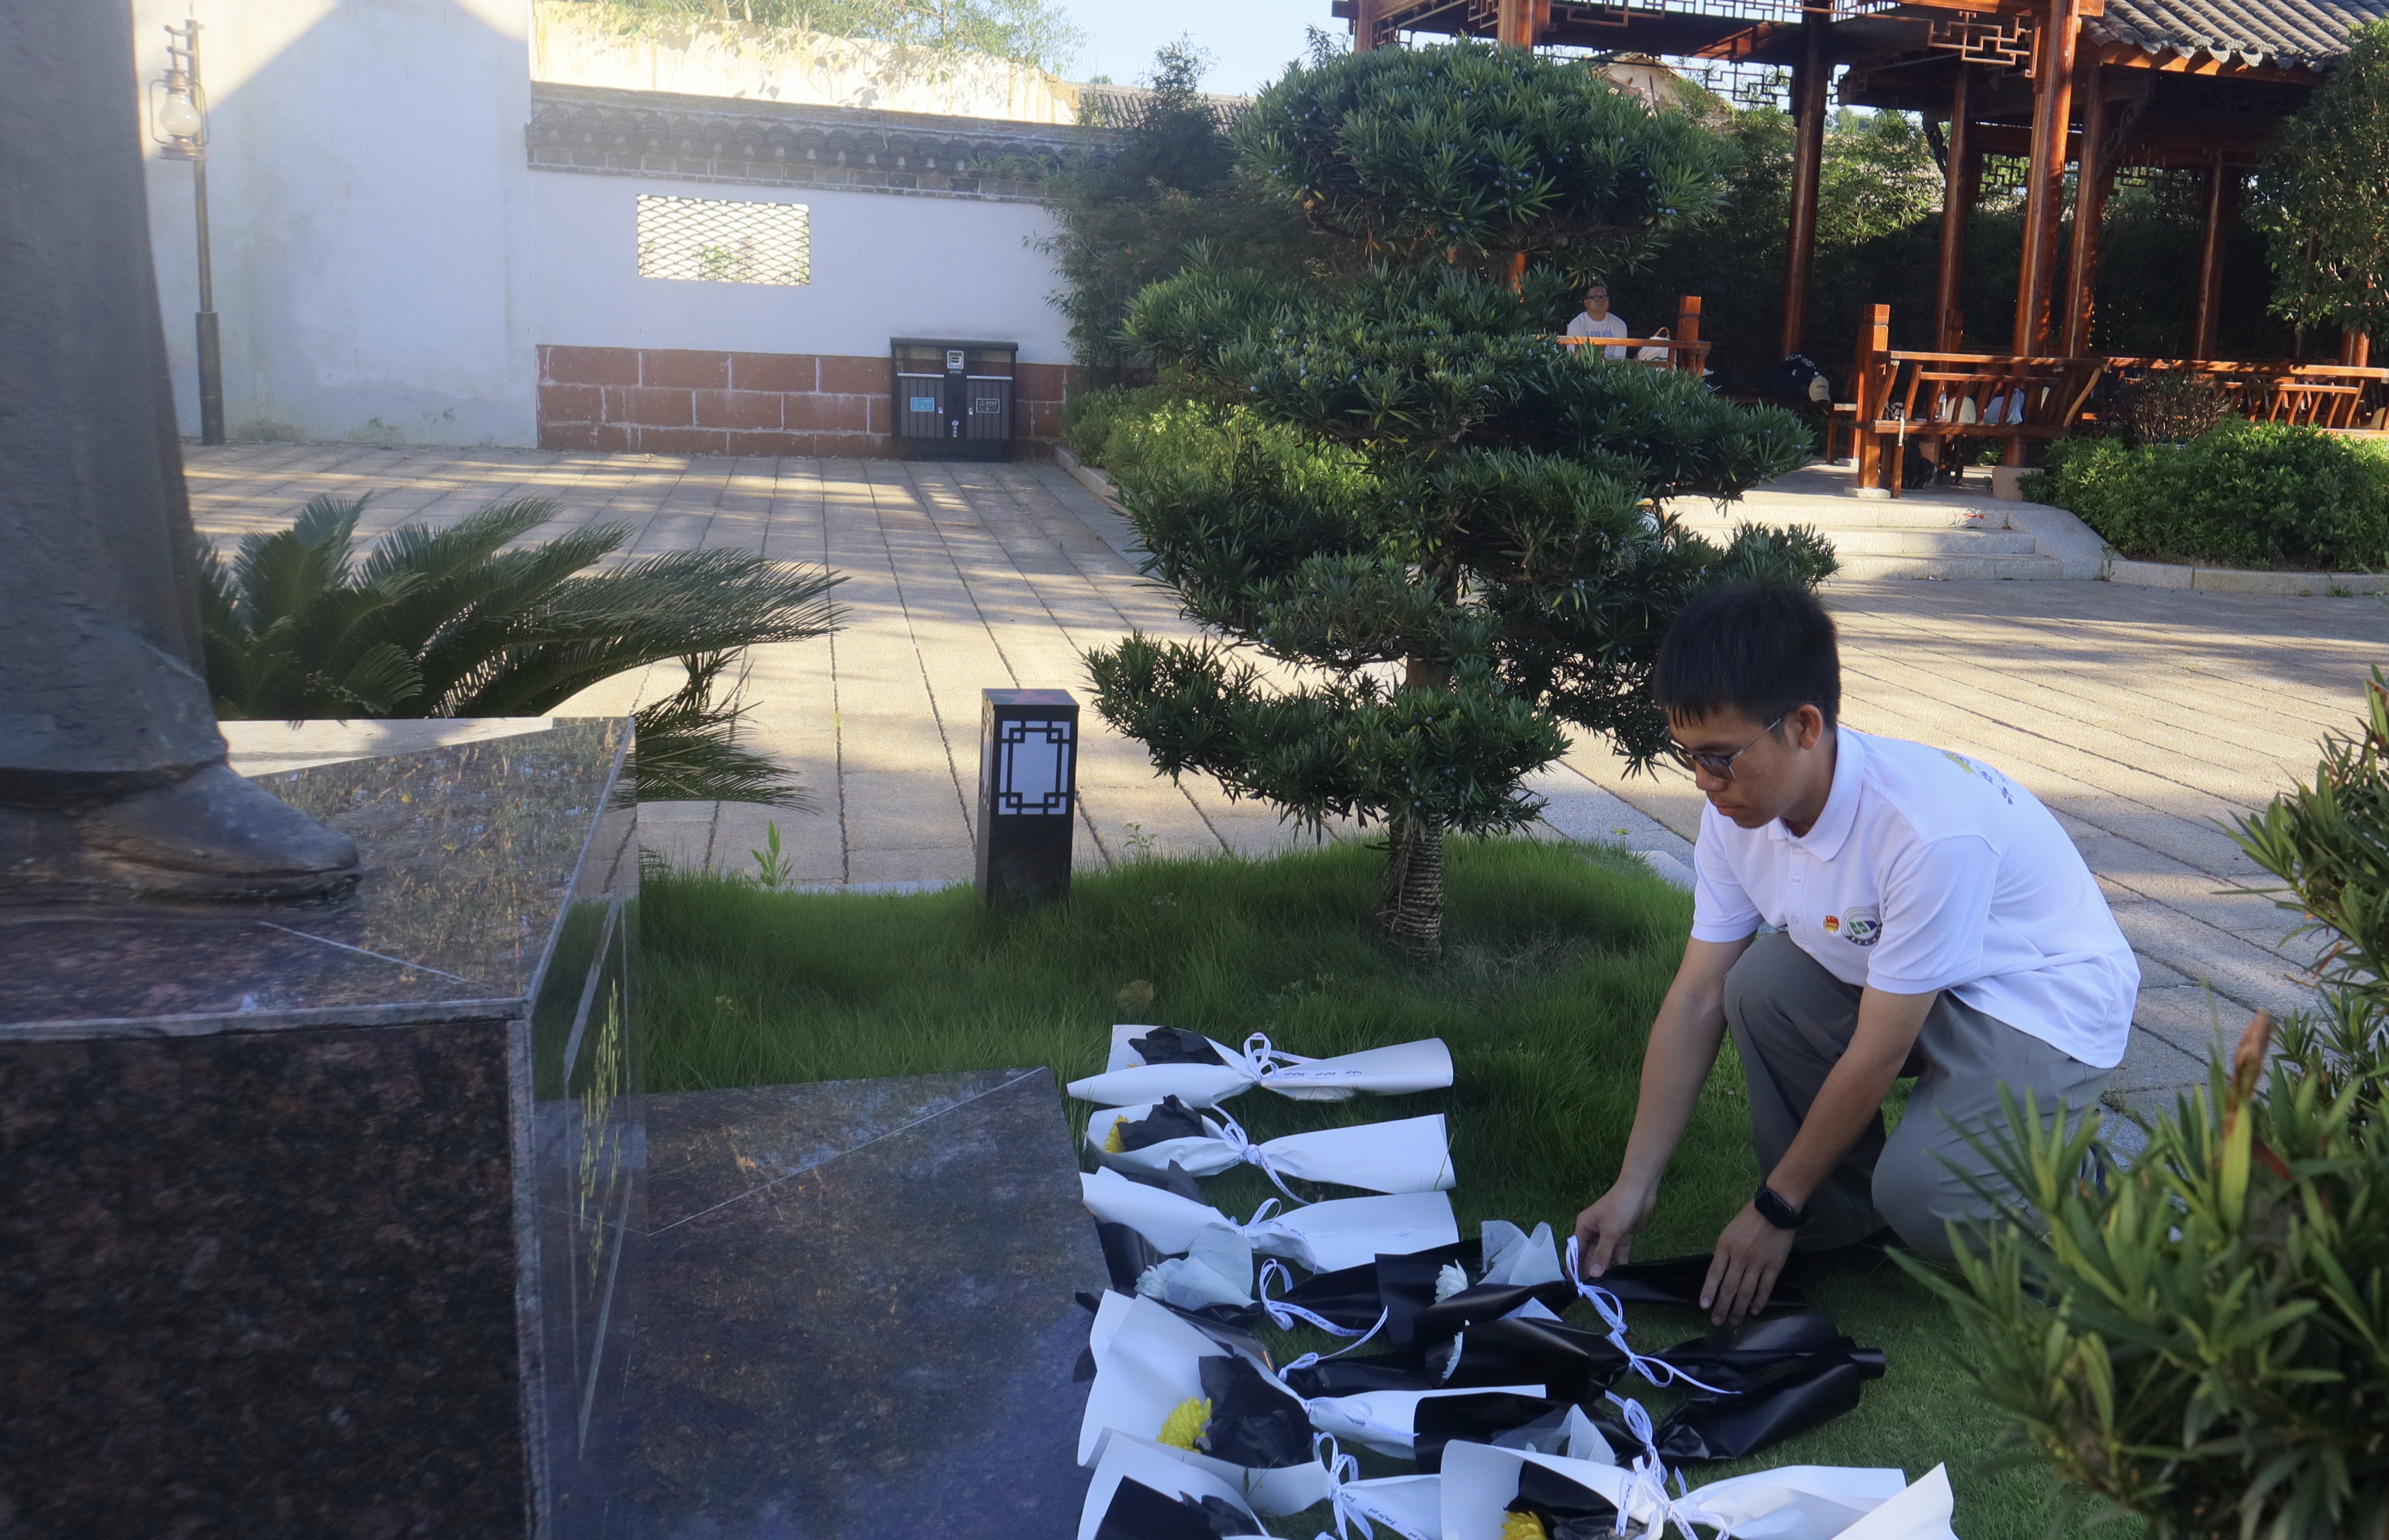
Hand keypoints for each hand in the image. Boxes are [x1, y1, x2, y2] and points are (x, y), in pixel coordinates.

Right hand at [1572, 1183, 1654, 1279]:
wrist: (1640, 1192)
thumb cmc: (1619, 1207)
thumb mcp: (1610, 1231)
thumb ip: (1602, 1254)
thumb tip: (1593, 1274)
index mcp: (1584, 1228)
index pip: (1577, 1251)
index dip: (1575, 1266)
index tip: (1577, 1285)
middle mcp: (1593, 1233)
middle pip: (1589, 1256)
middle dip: (1591, 1270)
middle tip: (1593, 1291)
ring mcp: (1608, 1236)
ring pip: (1603, 1256)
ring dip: (1605, 1269)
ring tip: (1605, 1288)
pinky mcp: (1621, 1238)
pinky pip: (1617, 1254)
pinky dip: (1619, 1263)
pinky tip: (1621, 1278)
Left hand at [1701, 1203, 1795, 1325]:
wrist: (1775, 1209)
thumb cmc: (1748, 1219)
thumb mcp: (1728, 1233)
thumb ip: (1724, 1253)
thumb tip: (1719, 1275)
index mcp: (1725, 1246)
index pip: (1714, 1273)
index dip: (1709, 1291)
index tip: (1704, 1306)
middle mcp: (1740, 1256)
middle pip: (1729, 1287)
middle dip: (1722, 1307)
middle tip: (1717, 1321)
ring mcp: (1758, 1262)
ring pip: (1746, 1291)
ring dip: (1739, 1309)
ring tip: (1734, 1321)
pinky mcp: (1774, 1266)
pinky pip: (1765, 1288)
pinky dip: (1759, 1301)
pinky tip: (1754, 1311)